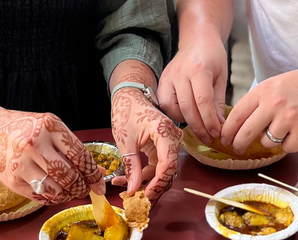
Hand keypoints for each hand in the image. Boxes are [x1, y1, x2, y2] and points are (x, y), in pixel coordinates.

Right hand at [0, 110, 104, 205]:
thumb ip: (72, 148)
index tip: (99, 180)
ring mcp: (21, 163)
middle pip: (68, 174)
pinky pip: (41, 196)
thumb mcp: (49, 128)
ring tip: (72, 191)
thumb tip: (98, 171)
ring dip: (69, 195)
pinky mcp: (12, 180)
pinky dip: (54, 198)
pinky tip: (57, 193)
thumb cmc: (24, 128)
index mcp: (49, 126)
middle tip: (87, 189)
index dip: (93, 171)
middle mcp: (34, 143)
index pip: (79, 154)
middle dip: (82, 186)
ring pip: (56, 189)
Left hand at [110, 88, 181, 203]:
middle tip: (136, 199)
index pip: (168, 163)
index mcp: (164, 131)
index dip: (158, 183)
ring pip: (163, 171)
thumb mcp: (125, 141)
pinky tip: (128, 179)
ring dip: (146, 182)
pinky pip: (158, 167)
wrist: (129, 98)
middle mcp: (172, 137)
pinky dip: (145, 175)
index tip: (145, 195)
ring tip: (125, 188)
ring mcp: (170, 143)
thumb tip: (133, 190)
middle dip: (152, 187)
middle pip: (168, 170)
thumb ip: (131, 166)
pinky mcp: (164, 148)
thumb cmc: (127, 112)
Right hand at [157, 34, 227, 144]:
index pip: (203, 101)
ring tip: (198, 126)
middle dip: (199, 127)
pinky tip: (186, 116)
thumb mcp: (222, 76)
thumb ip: (219, 102)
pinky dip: (174, 113)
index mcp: (198, 69)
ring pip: (172, 108)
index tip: (217, 132)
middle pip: (187, 108)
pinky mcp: (161, 81)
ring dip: (185, 121)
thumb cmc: (213, 56)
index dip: (210, 120)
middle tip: (209, 137)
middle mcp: (180, 73)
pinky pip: (164, 104)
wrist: (197, 39)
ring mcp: (168, 76)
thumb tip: (219, 126)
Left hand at [220, 66, 297, 153]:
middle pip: (247, 132)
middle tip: (236, 148)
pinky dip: (287, 144)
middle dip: (238, 143)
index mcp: (263, 91)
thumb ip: (256, 102)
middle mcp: (274, 104)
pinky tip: (293, 133)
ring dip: (268, 140)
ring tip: (279, 130)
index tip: (224, 138)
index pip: (237, 114)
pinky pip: (286, 148)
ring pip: (266, 142)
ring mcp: (289, 119)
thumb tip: (237, 124)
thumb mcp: (272, 85)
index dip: (228, 129)